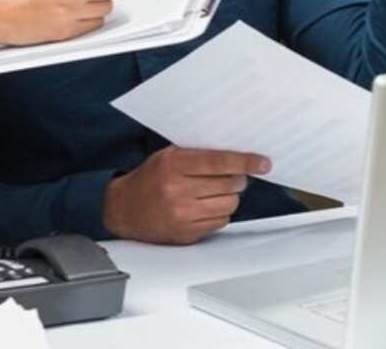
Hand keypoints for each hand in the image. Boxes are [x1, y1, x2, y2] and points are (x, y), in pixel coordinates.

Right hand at [102, 146, 271, 243]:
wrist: (123, 209)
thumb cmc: (149, 178)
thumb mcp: (168, 155)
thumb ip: (197, 153)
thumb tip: (234, 152)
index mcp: (174, 165)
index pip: (218, 162)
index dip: (244, 162)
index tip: (262, 162)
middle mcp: (178, 191)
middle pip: (228, 184)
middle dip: (237, 178)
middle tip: (237, 175)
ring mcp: (182, 215)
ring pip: (228, 205)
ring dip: (230, 197)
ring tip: (219, 191)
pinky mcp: (186, 234)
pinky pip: (219, 223)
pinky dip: (219, 214)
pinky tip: (207, 206)